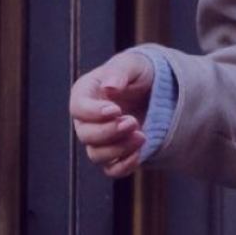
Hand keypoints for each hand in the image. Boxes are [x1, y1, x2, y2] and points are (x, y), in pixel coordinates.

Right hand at [70, 52, 156, 178]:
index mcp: (85, 93)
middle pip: (85, 135)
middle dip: (109, 132)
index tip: (116, 109)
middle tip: (133, 121)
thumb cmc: (139, 73)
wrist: (156, 91)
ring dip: (119, 149)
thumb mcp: (133, 64)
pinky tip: (140, 152)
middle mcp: (87, 119)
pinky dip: (124, 166)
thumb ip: (119, 71)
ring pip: (97, 155)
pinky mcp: (114, 154)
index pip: (78, 108)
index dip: (94, 113)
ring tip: (142, 135)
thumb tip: (109, 86)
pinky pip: (111, 170)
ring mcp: (99, 139)